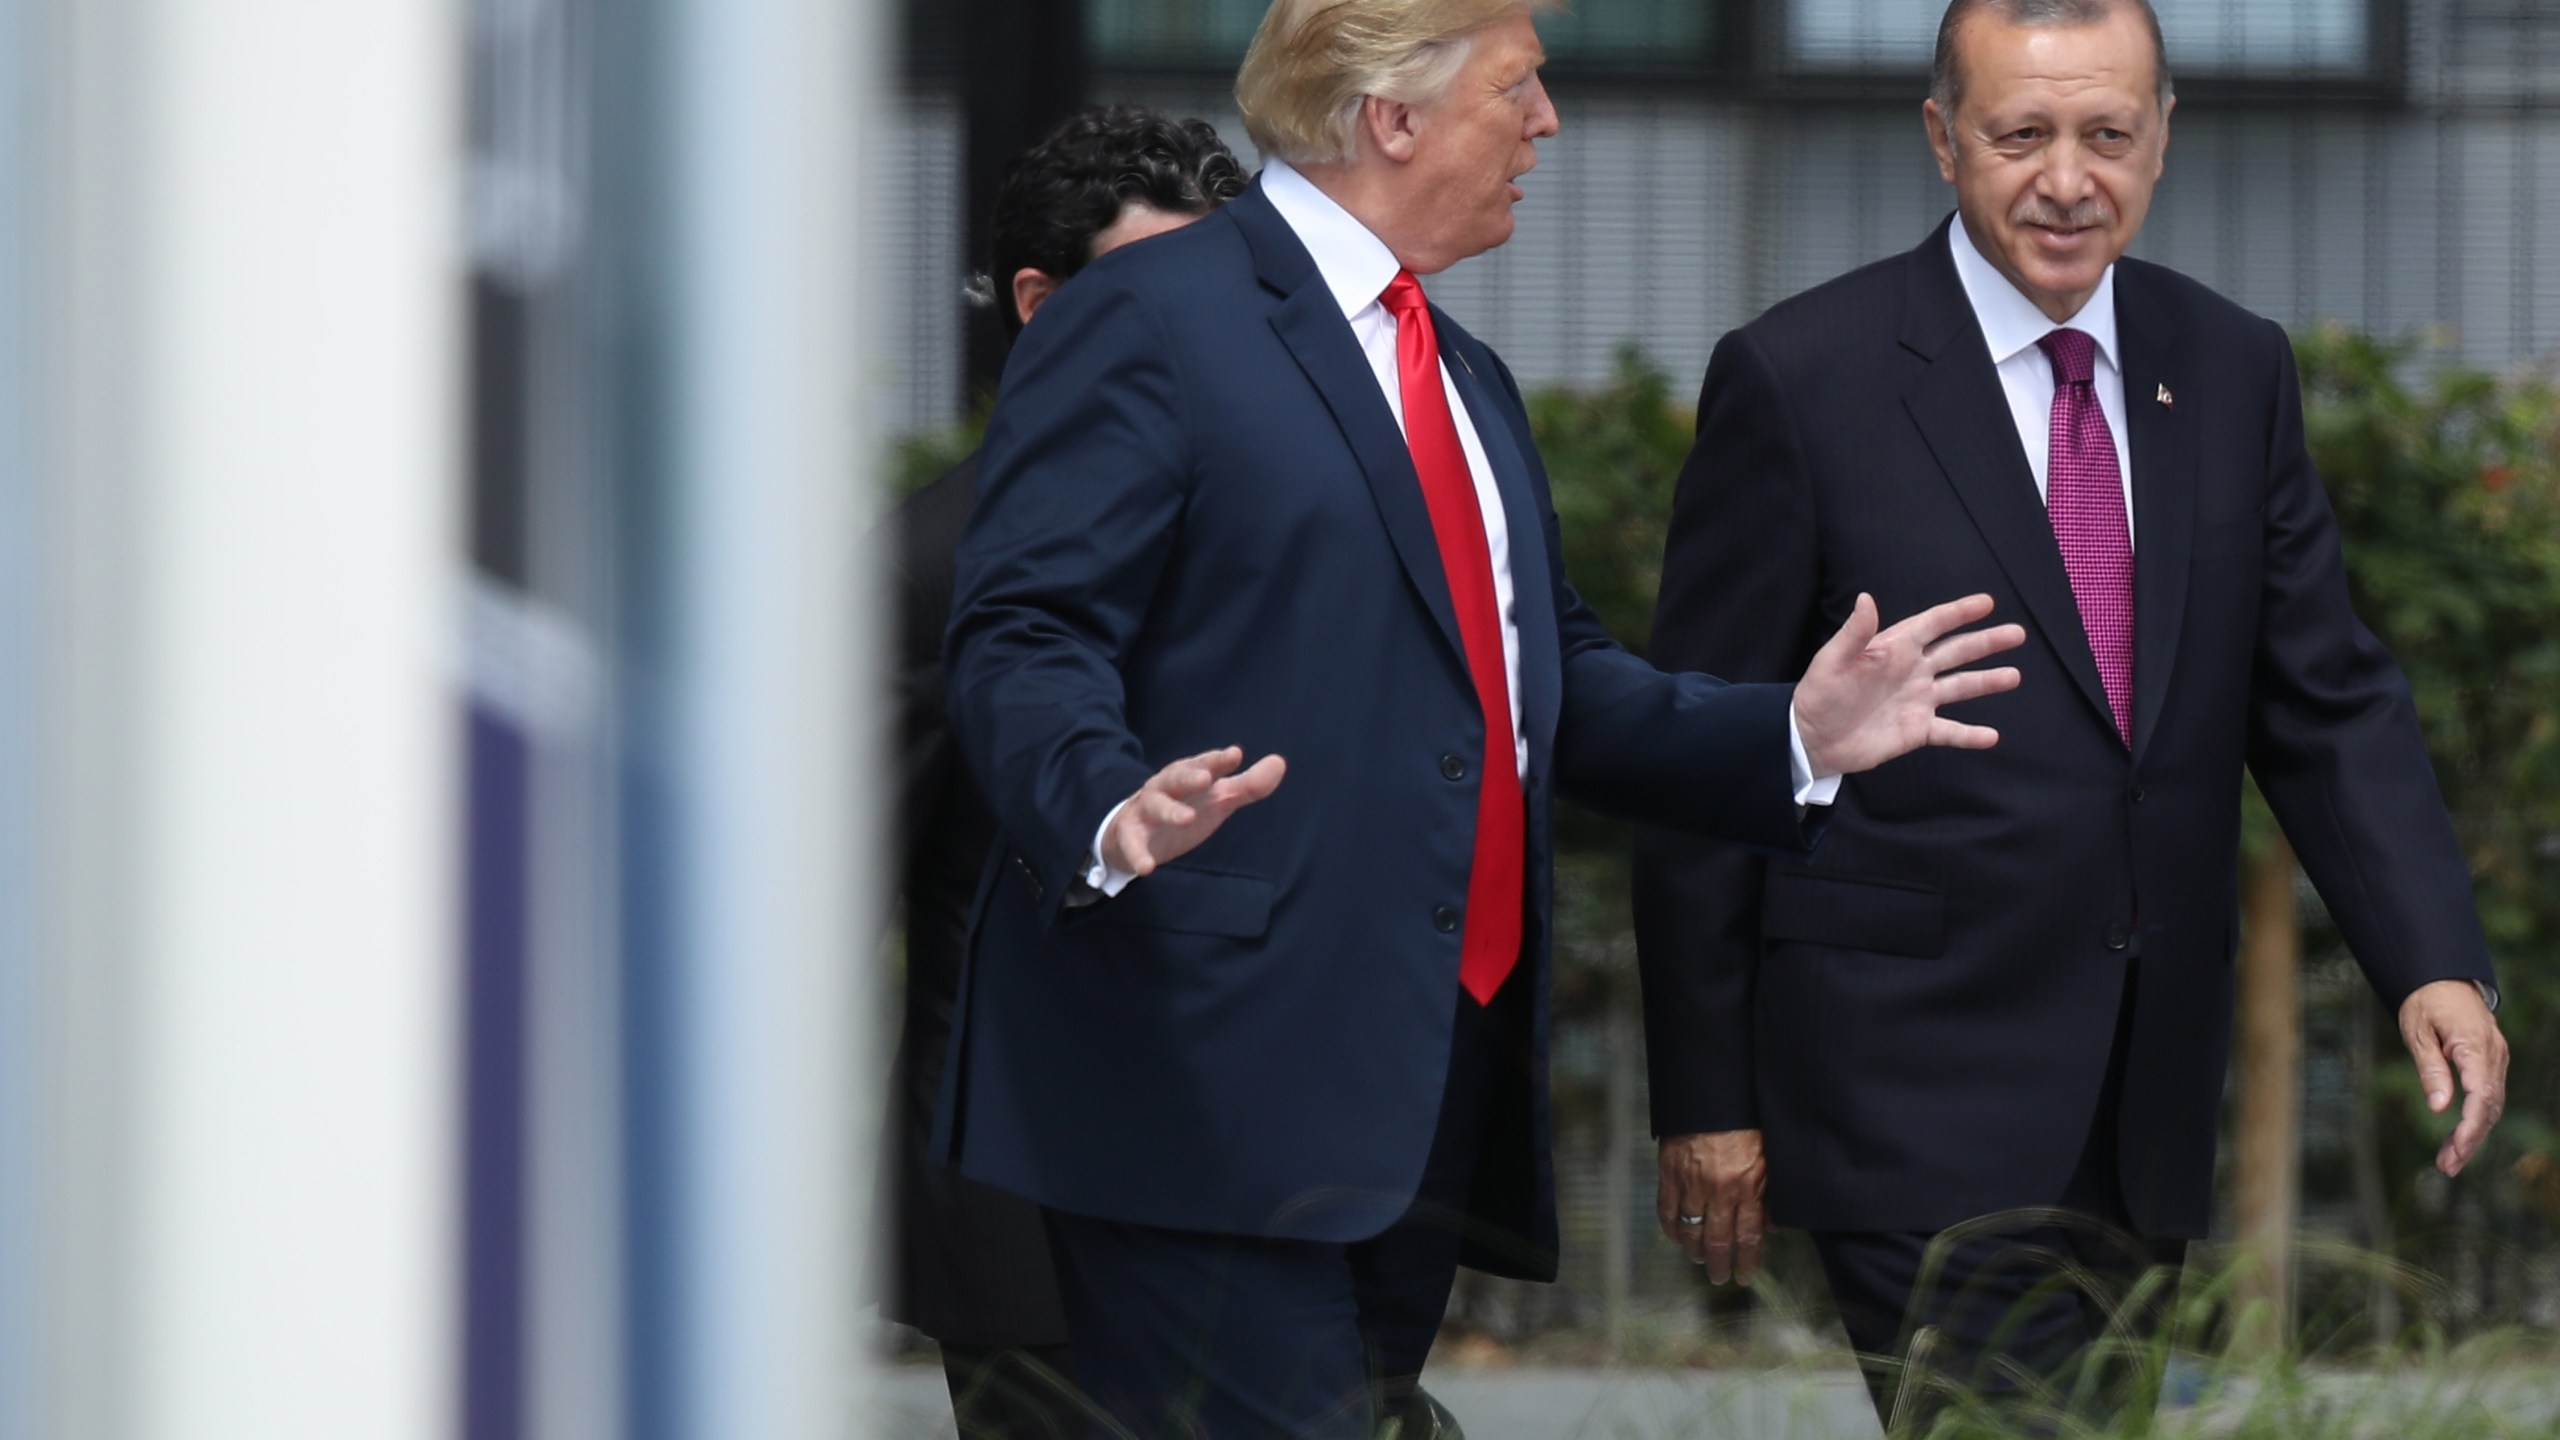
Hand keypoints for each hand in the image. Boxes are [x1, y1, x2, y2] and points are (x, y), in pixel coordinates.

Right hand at [1099, 746, 1286, 877]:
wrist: (1131, 830)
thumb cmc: (1183, 807)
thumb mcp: (1217, 797)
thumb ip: (1248, 785)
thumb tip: (1279, 763)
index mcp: (1187, 775)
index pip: (1204, 764)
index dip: (1217, 760)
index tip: (1234, 755)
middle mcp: (1165, 787)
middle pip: (1176, 777)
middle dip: (1189, 776)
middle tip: (1205, 779)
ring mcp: (1145, 810)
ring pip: (1156, 806)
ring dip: (1170, 811)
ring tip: (1187, 818)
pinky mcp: (1130, 835)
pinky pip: (1132, 844)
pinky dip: (1138, 854)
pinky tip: (1148, 867)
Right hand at [1656, 1130, 1766, 1283]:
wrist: (1712, 1092)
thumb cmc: (1747, 1121)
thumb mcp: (1770, 1157)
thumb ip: (1771, 1194)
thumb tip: (1773, 1226)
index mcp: (1747, 1188)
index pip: (1748, 1237)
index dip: (1746, 1261)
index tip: (1744, 1276)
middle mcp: (1719, 1192)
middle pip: (1717, 1240)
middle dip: (1718, 1264)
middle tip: (1718, 1277)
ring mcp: (1691, 1183)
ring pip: (1690, 1230)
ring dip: (1694, 1250)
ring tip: (1698, 1260)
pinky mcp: (1669, 1173)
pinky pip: (1667, 1209)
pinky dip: (1671, 1228)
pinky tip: (1676, 1237)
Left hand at [1793, 593, 2024, 777]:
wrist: (1811, 740)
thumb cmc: (1819, 695)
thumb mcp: (1833, 661)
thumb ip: (1855, 633)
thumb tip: (1866, 597)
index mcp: (1894, 649)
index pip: (1933, 624)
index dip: (1959, 612)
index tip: (1987, 602)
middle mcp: (1912, 672)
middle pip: (1956, 652)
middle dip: (1986, 643)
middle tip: (2017, 633)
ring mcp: (1917, 701)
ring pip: (1960, 687)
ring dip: (1987, 682)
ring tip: (2014, 676)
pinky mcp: (1917, 730)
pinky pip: (1950, 732)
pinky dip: (1970, 736)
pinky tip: (1992, 737)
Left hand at [2399, 979, 2507, 1176]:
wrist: (2444, 978)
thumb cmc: (2425, 1002)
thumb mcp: (2417, 1032)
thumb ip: (2430, 1069)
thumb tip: (2438, 1108)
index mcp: (2475, 1046)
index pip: (2481, 1094)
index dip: (2471, 1125)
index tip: (2457, 1147)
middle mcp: (2494, 1055)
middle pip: (2490, 1106)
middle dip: (2470, 1140)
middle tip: (2447, 1167)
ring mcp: (2497, 1060)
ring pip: (2491, 1106)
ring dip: (2473, 1136)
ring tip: (2448, 1163)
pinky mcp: (2492, 1064)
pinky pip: (2488, 1097)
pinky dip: (2475, 1120)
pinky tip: (2457, 1141)